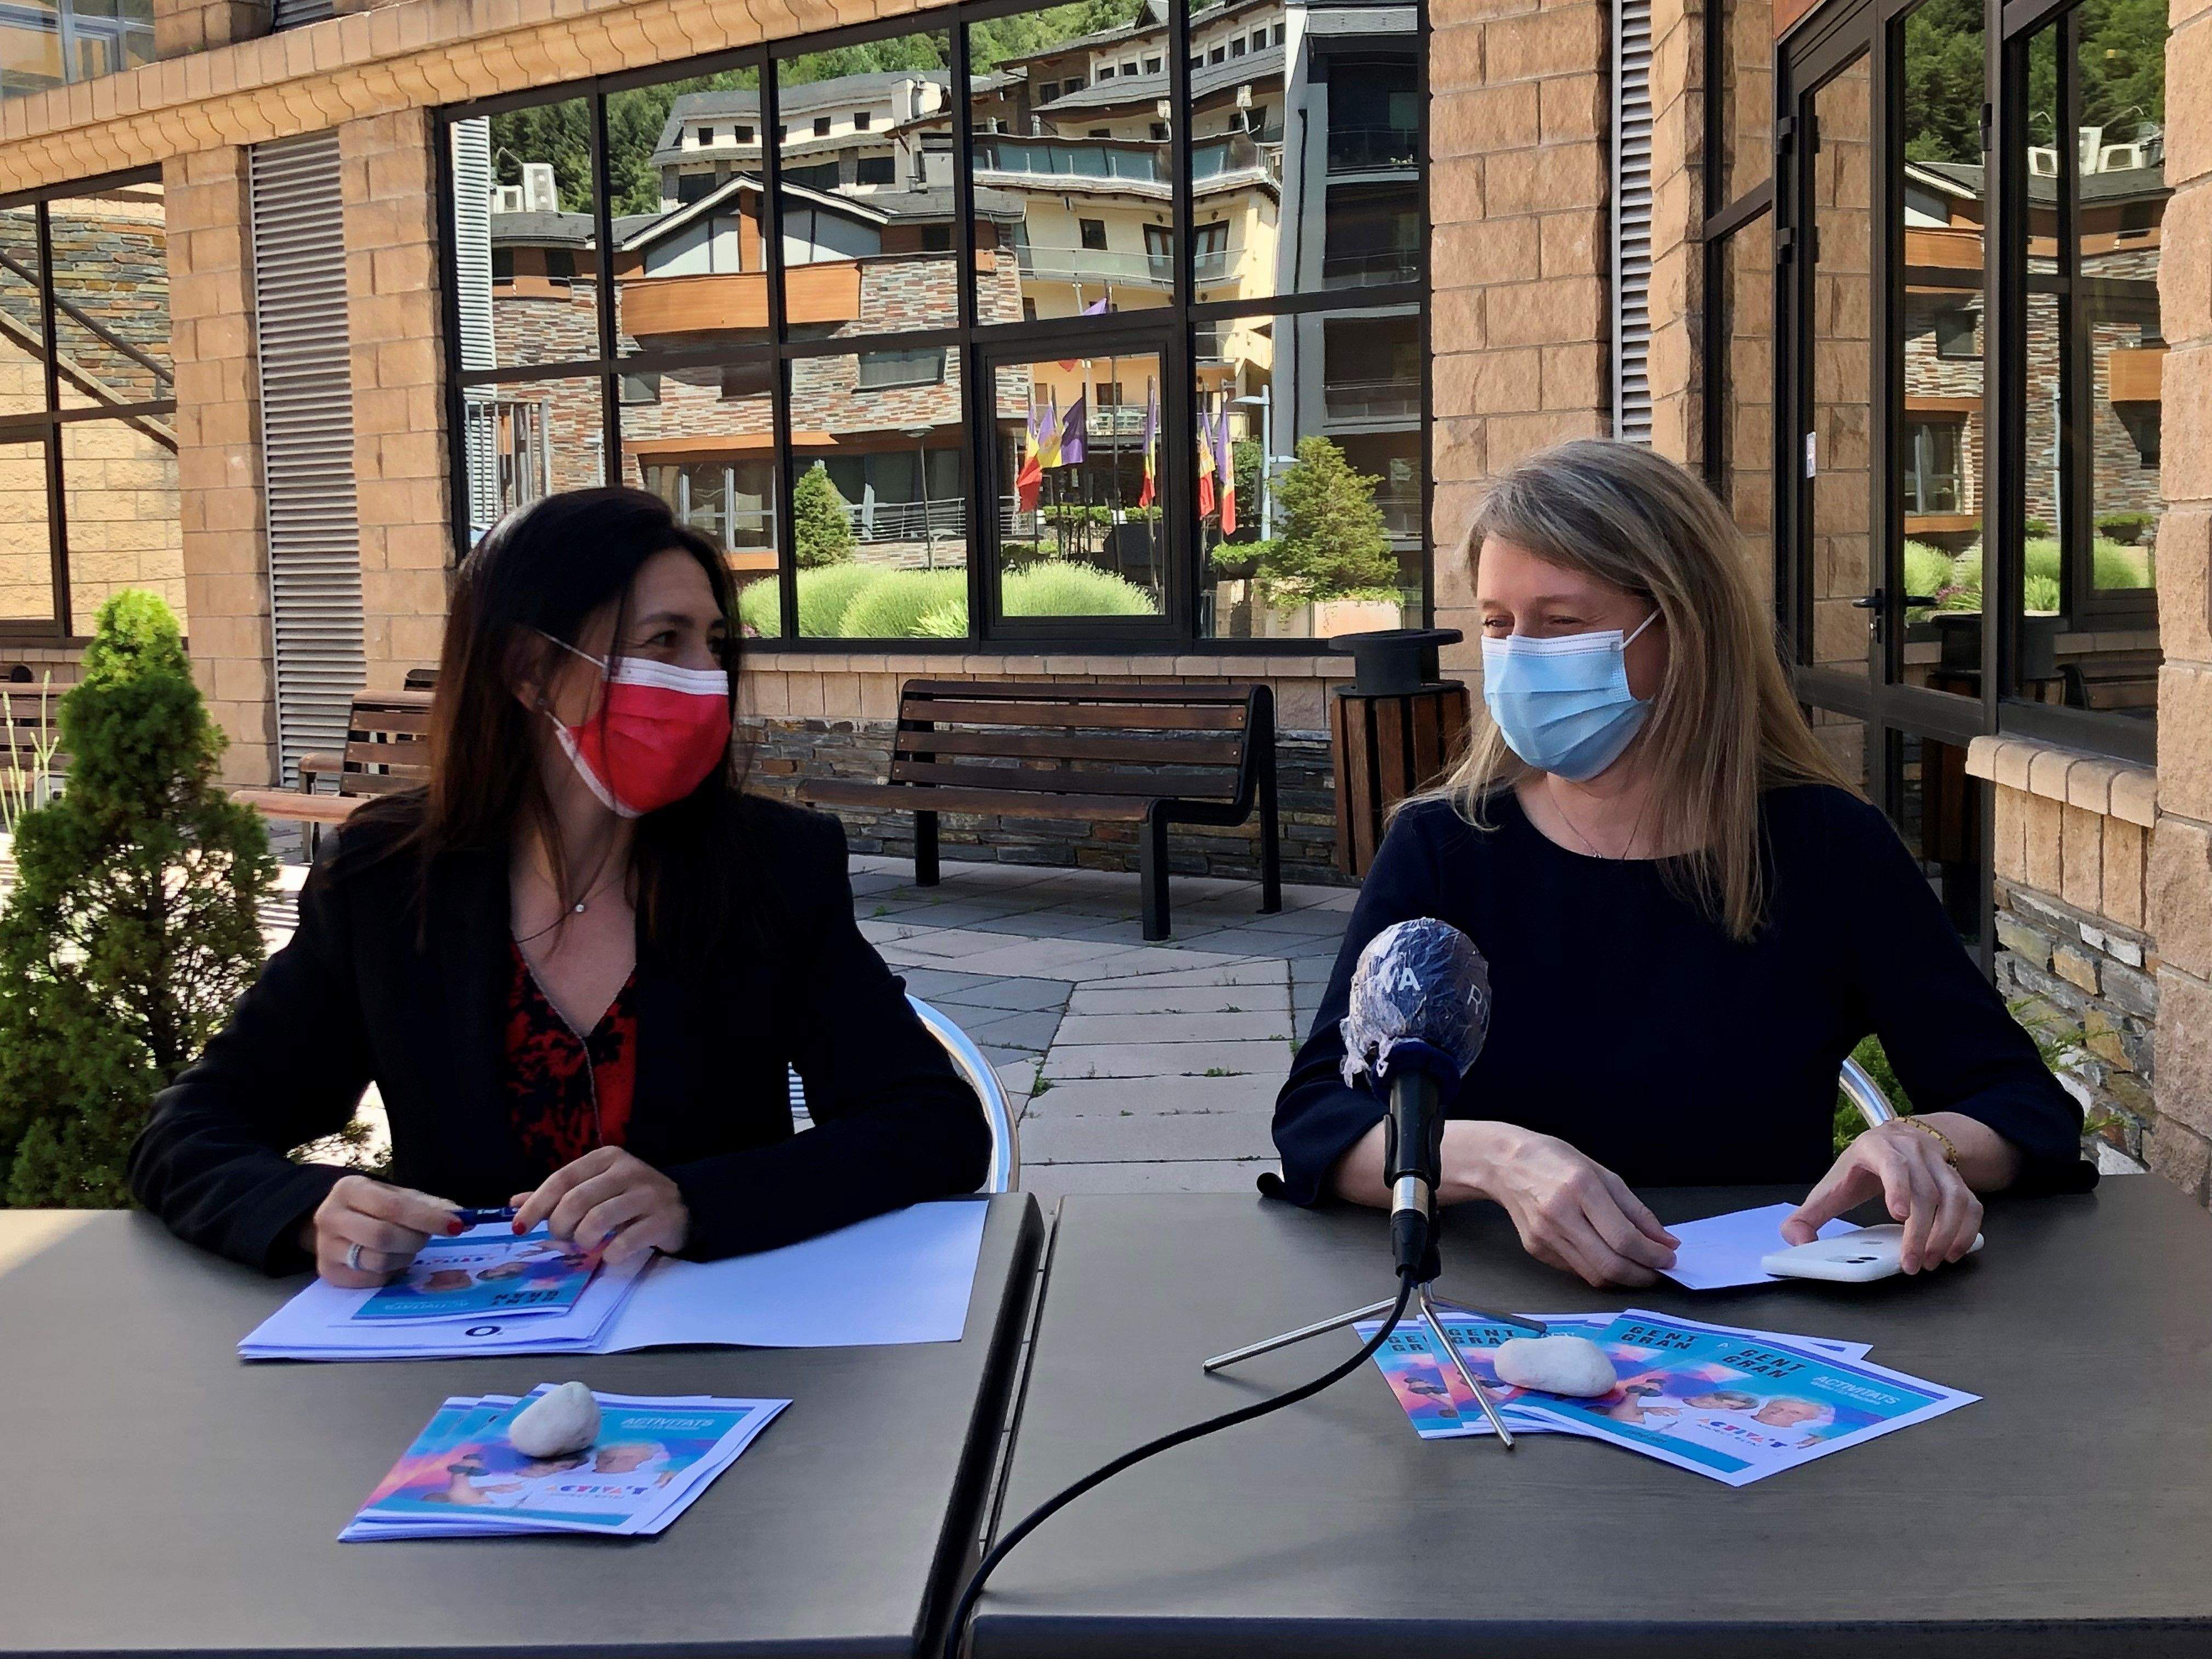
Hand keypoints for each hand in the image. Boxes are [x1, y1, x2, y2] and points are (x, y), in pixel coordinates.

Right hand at [302, 1175, 461, 1285]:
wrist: (336, 1224)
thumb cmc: (373, 1207)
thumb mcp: (397, 1197)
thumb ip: (429, 1205)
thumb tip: (464, 1218)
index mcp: (349, 1189)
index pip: (392, 1207)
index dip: (427, 1218)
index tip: (455, 1226)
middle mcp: (329, 1217)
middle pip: (383, 1236)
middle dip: (415, 1240)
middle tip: (426, 1238)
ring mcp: (325, 1248)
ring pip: (378, 1261)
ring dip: (404, 1257)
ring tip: (406, 1247)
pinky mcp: (328, 1274)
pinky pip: (371, 1280)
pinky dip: (390, 1272)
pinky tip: (389, 1260)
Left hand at [511, 1146, 688, 1266]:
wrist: (684, 1206)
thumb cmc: (630, 1198)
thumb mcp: (595, 1188)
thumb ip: (558, 1196)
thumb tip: (514, 1204)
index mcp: (606, 1159)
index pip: (562, 1179)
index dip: (536, 1205)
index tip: (519, 1228)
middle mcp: (628, 1171)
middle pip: (577, 1200)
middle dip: (561, 1226)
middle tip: (563, 1239)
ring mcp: (648, 1194)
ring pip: (599, 1219)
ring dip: (584, 1239)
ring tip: (587, 1244)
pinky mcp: (663, 1219)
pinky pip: (626, 1241)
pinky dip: (612, 1254)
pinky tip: (611, 1254)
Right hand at [1453, 1122, 1678, 1286]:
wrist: (1505, 1164)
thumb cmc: (1556, 1161)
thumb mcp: (1602, 1174)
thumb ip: (1635, 1210)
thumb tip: (1665, 1240)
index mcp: (1580, 1188)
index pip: (1623, 1237)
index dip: (1652, 1254)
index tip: (1669, 1257)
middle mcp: (1560, 1214)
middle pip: (1609, 1264)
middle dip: (1642, 1275)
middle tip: (1657, 1270)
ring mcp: (1544, 1235)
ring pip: (1593, 1275)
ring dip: (1623, 1277)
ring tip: (1638, 1268)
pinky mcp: (1536, 1249)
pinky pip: (1576, 1269)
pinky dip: (1598, 1269)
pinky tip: (1607, 1257)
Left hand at [1784, 1120, 1982, 1272]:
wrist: (1900, 1138)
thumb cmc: (1862, 1168)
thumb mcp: (1832, 1185)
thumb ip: (1808, 1215)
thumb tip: (1796, 1242)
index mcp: (1877, 1147)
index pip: (1893, 1164)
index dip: (1898, 1188)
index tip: (1899, 1215)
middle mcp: (1914, 1151)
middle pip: (1926, 1191)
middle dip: (1921, 1232)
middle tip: (1912, 1263)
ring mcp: (1940, 1164)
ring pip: (1955, 1198)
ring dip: (1947, 1234)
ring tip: (1932, 1261)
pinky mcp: (1958, 1178)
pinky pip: (1973, 1204)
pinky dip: (1967, 1229)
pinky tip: (1953, 1251)